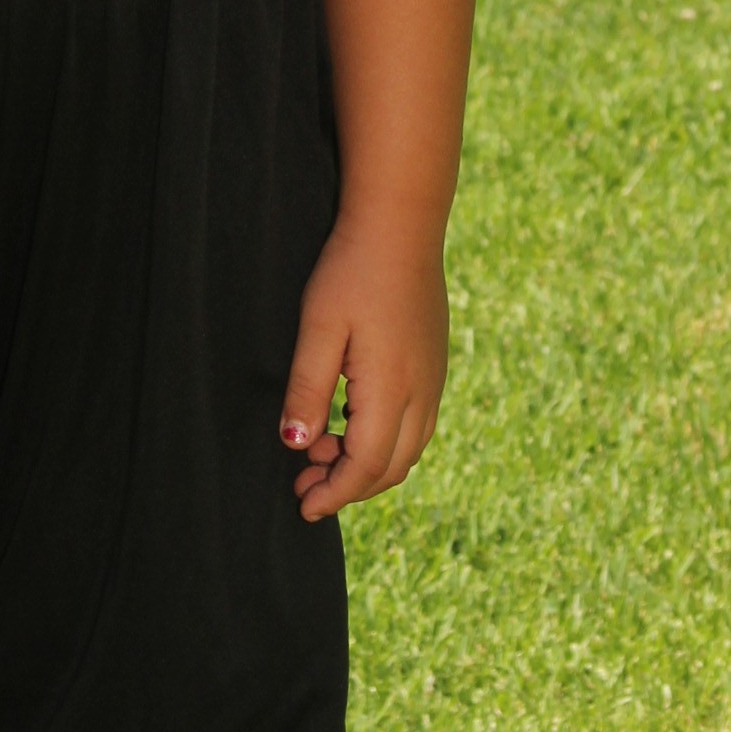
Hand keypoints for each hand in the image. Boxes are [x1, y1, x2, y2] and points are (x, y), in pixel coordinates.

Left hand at [279, 213, 449, 522]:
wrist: (401, 225)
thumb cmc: (352, 272)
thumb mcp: (317, 329)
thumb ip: (307, 390)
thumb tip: (295, 446)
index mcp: (393, 390)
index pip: (367, 466)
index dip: (334, 494)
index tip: (303, 506)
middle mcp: (423, 392)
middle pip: (392, 467)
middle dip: (348, 485)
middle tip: (302, 482)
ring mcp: (435, 378)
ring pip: (408, 448)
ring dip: (367, 463)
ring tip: (319, 450)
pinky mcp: (435, 363)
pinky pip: (416, 423)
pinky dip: (384, 439)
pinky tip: (349, 419)